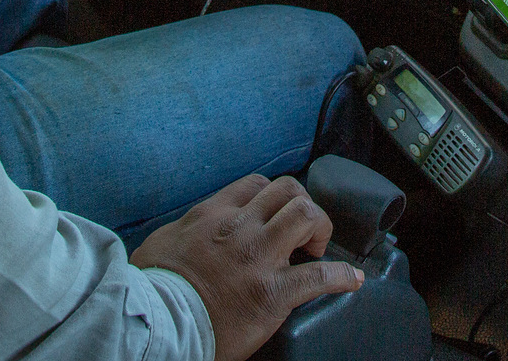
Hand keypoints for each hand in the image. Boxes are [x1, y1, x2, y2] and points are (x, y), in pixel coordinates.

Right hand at [131, 174, 364, 360]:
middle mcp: (240, 227)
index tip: (276, 214)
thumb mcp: (162, 242)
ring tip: (318, 248)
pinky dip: (341, 276)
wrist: (157, 323)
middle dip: (303, 205)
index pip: (256, 184)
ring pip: (307, 214)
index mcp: (214, 214)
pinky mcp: (273, 293)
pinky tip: (352, 280)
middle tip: (302, 232)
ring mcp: (259, 258)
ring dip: (320, 228)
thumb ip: (186, 229)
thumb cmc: (154, 287)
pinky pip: (319, 277)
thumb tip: (192, 231)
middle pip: (289, 190)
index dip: (273, 196)